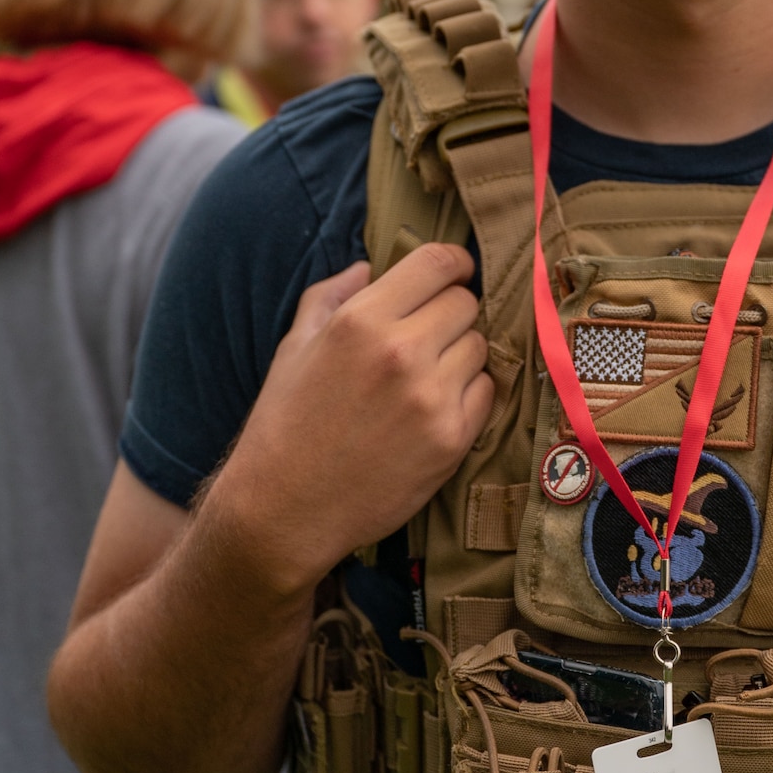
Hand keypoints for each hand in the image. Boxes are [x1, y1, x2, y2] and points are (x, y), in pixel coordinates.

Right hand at [213, 244, 494, 595]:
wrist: (285, 509)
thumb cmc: (285, 423)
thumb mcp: (294, 347)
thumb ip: (330, 295)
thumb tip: (368, 266)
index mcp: (361, 321)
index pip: (439, 262)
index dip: (454, 263)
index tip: (456, 272)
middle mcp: (402, 352)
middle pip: (466, 304)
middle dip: (451, 313)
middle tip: (429, 336)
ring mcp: (432, 397)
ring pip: (480, 347)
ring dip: (461, 355)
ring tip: (425, 378)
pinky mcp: (452, 439)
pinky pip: (487, 392)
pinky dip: (469, 395)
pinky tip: (434, 408)